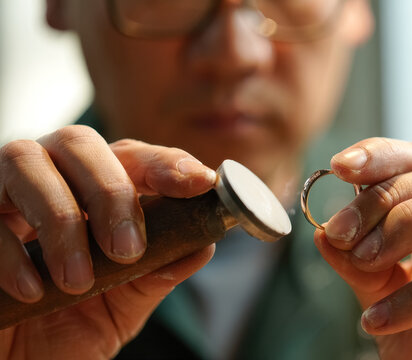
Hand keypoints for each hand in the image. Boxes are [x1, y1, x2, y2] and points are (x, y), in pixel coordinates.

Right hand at [0, 125, 215, 358]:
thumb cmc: (66, 330)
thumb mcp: (123, 305)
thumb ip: (157, 273)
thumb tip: (204, 243)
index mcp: (94, 194)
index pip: (133, 156)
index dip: (167, 163)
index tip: (199, 182)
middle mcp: (51, 180)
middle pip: (78, 142)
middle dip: (109, 189)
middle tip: (126, 249)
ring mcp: (4, 195)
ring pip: (26, 159)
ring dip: (60, 218)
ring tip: (78, 281)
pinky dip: (11, 252)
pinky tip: (34, 291)